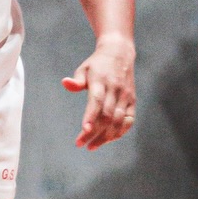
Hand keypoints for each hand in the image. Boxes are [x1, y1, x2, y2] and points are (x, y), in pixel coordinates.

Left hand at [62, 33, 134, 148]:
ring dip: (106, 136)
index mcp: (101, 81)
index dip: (91, 117)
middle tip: (81, 144)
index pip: (97, 101)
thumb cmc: (97, 64)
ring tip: (92, 146)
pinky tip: (108, 140)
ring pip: (118, 121)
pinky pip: (129, 120)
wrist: (120, 53)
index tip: (84, 131)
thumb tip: (65, 83)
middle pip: (107, 116)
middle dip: (94, 132)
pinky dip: (120, 132)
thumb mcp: (84, 68)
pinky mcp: (132, 101)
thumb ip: (76, 80)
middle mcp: (115, 89)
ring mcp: (126, 96)